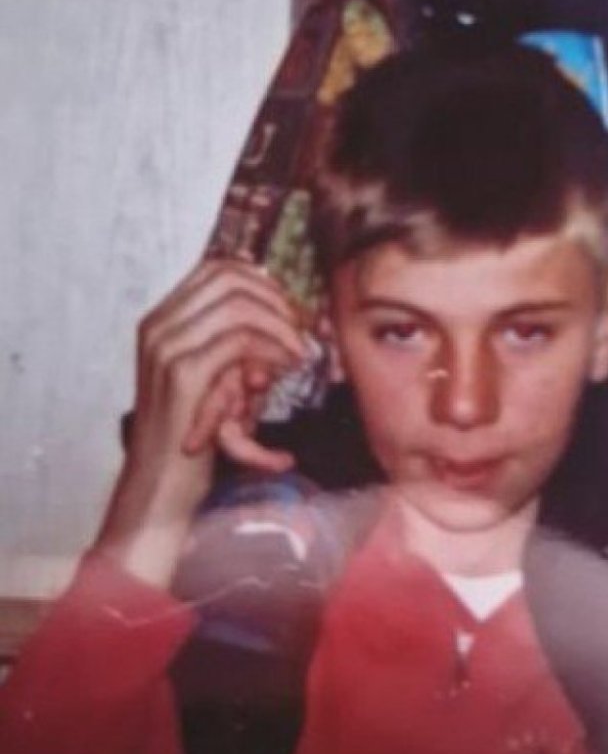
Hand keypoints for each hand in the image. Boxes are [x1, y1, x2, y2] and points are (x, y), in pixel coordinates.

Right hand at [96, 261, 305, 584]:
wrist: (160, 484)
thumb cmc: (194, 432)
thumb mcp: (215, 374)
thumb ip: (236, 340)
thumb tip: (291, 313)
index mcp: (163, 319)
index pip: (217, 269)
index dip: (262, 280)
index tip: (290, 308)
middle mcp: (159, 325)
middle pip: (230, 279)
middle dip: (276, 300)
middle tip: (303, 331)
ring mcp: (166, 347)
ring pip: (239, 306)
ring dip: (279, 327)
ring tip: (299, 355)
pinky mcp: (181, 373)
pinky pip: (238, 341)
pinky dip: (271, 350)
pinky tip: (286, 370)